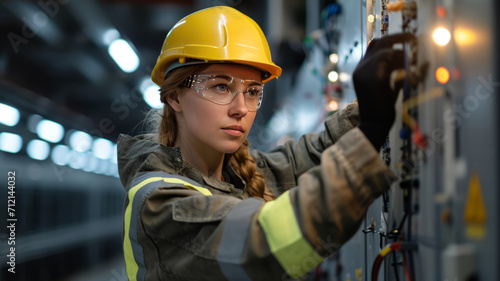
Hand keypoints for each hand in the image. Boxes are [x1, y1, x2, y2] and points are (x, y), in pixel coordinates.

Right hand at [352, 33, 416, 149]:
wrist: (373, 126)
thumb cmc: (383, 110)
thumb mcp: (393, 87)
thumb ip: (401, 73)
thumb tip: (420, 61)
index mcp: (363, 70)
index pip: (376, 47)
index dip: (394, 40)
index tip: (410, 41)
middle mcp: (361, 67)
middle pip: (379, 42)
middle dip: (398, 37)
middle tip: (415, 39)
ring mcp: (364, 71)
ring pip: (386, 50)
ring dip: (403, 55)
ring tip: (413, 65)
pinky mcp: (371, 76)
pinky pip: (388, 59)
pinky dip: (402, 62)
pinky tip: (409, 71)